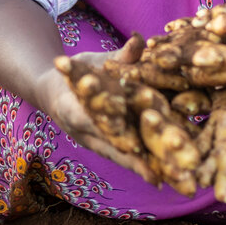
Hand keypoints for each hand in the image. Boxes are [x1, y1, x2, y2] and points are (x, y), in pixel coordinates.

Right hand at [34, 42, 156, 181]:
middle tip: (161, 177)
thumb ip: (119, 55)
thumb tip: (138, 40)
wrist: (54, 90)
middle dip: (137, 163)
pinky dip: (144, 169)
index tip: (133, 146)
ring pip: (124, 158)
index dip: (115, 132)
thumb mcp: (93, 61)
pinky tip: (165, 181)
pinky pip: (127, 158)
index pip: (95, 122)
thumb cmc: (74, 72)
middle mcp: (86, 131)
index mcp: (75, 108)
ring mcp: (96, 141)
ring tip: (170, 185)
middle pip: (114, 149)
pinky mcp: (106, 145)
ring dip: (146, 171)